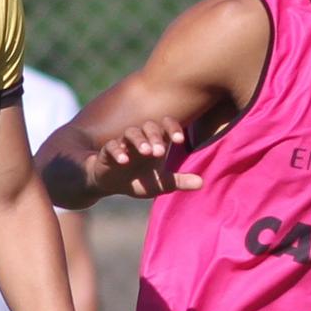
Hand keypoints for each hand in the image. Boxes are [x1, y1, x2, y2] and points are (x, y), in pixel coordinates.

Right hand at [80, 119, 205, 200]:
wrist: (111, 184)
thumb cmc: (139, 179)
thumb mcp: (162, 183)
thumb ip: (181, 181)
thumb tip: (202, 183)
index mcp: (156, 142)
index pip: (166, 126)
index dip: (173, 129)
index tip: (179, 140)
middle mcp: (141, 139)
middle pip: (150, 127)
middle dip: (156, 137)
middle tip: (160, 151)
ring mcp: (124, 143)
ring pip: (131, 133)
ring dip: (139, 140)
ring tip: (146, 152)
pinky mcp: (108, 152)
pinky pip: (112, 146)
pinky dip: (118, 151)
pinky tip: (124, 161)